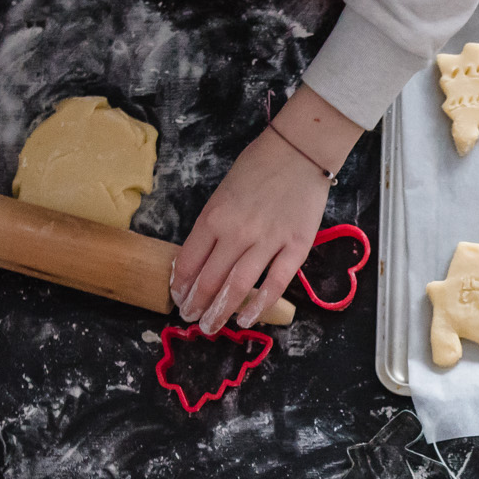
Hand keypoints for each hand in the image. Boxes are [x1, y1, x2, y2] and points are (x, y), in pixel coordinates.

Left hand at [171, 86, 360, 333]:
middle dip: (197, 303)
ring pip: (238, 286)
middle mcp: (238, 232)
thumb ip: (213, 225)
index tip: (178, 297)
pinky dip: (260, 304)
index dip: (182, 284)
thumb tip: (200, 259)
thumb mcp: (223, 192)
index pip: (190, 260)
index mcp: (215, 216)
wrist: (300, 151)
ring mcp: (268, 241)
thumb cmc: (259, 167)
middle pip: (210, 278)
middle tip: (191, 319)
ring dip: (221, 311)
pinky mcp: (296, 247)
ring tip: (211, 327)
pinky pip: (276, 283)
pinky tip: (247, 319)